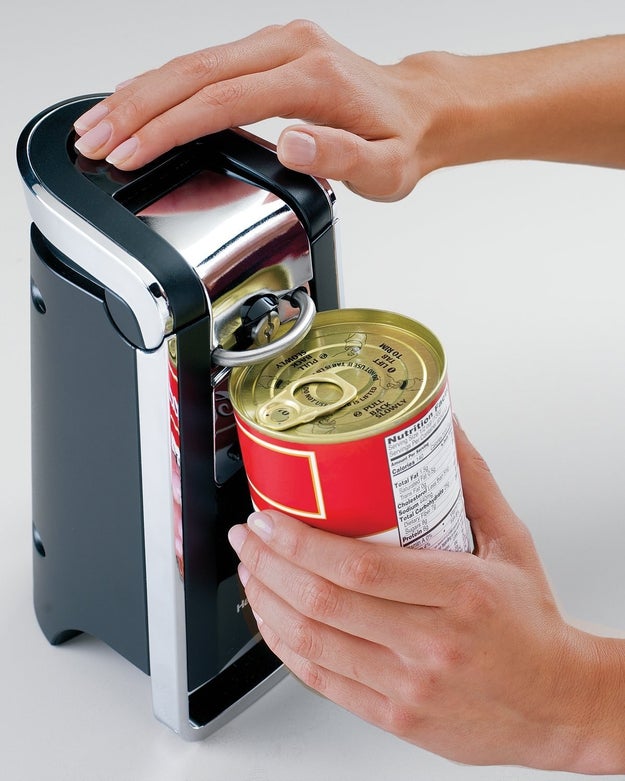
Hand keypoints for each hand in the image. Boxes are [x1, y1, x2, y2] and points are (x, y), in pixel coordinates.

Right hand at [72, 20, 457, 199]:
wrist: (416, 111)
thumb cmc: (400, 142)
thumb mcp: (384, 167)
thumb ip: (340, 156)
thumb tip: (291, 145)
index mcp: (312, 77)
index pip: (221, 100)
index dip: (169, 128)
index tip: (131, 152)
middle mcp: (288, 48)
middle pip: (193, 72)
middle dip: (135, 108)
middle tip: (93, 139)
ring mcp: (276, 45)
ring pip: (191, 63)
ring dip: (140, 94)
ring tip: (99, 125)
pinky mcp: (268, 52)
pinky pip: (204, 65)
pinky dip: (164, 86)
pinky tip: (139, 105)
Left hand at [228, 420, 624, 772]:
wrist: (557, 702)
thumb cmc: (532, 622)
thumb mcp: (510, 541)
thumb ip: (471, 479)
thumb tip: (442, 426)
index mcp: (459, 594)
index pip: (358, 567)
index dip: (300, 542)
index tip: (271, 519)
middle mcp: (430, 645)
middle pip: (324, 602)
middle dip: (269, 564)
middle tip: (249, 535)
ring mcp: (409, 687)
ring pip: (313, 643)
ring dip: (267, 602)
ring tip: (251, 569)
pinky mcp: (396, 717)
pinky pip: (323, 681)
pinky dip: (286, 647)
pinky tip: (272, 620)